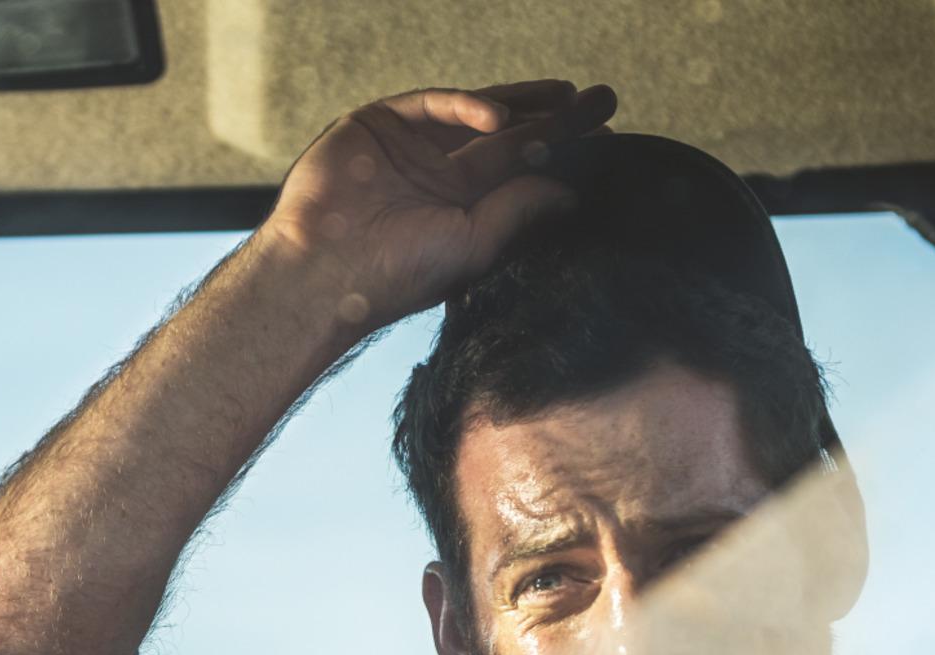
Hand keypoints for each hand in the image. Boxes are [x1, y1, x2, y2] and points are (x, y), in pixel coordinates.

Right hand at [259, 80, 618, 332]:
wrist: (326, 272)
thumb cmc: (396, 276)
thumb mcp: (474, 245)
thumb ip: (520, 211)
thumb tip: (572, 193)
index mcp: (460, 207)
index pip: (520, 170)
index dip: (561, 151)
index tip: (608, 140)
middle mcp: (438, 173)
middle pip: (507, 136)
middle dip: (554, 118)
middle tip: (603, 101)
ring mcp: (410, 145)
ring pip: (475, 113)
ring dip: (523, 102)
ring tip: (568, 99)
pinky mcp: (380, 122)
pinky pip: (433, 105)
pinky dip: (467, 106)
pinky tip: (500, 119)